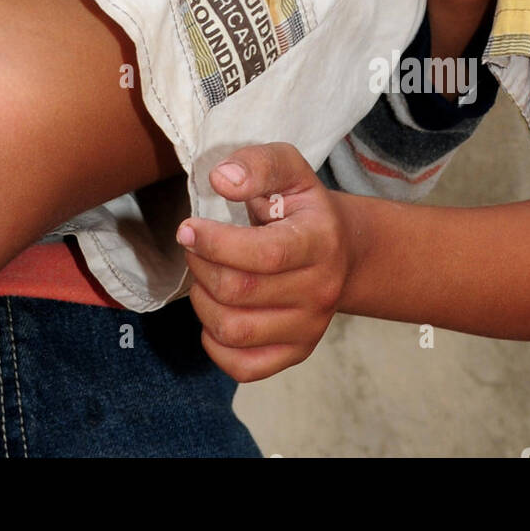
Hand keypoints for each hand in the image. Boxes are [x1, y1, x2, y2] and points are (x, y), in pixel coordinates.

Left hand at [176, 143, 350, 380]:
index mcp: (320, 241)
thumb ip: (258, 164)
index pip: (265, 254)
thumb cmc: (302, 206)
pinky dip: (214, 343)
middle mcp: (320, 290)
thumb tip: (221, 179)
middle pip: (240, 292)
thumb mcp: (289, 168)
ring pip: (234, 330)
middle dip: (201, 265)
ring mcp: (310, 328)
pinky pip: (242, 366)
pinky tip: (214, 311)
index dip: (216, 243)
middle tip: (193, 245)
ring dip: (202, 300)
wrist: (341, 250)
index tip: (188, 227)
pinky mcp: (297, 353)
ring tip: (204, 275)